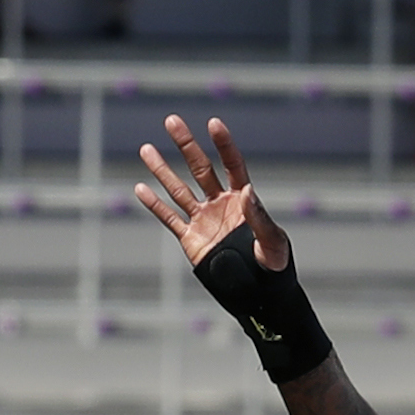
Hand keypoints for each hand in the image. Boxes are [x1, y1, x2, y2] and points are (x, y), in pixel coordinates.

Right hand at [135, 115, 288, 271]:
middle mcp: (221, 204)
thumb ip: (260, 217)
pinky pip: (170, 218)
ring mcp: (204, 219)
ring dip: (162, 170)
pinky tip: (141, 188)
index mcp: (243, 200)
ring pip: (179, 190)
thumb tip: (247, 190)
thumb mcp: (273, 242)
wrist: (258, 293)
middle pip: (200, 168)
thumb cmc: (274, 266)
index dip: (224, 145)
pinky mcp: (191, 238)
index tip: (213, 123)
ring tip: (146, 149)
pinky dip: (155, 205)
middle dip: (186, 145)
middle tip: (172, 121)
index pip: (233, 165)